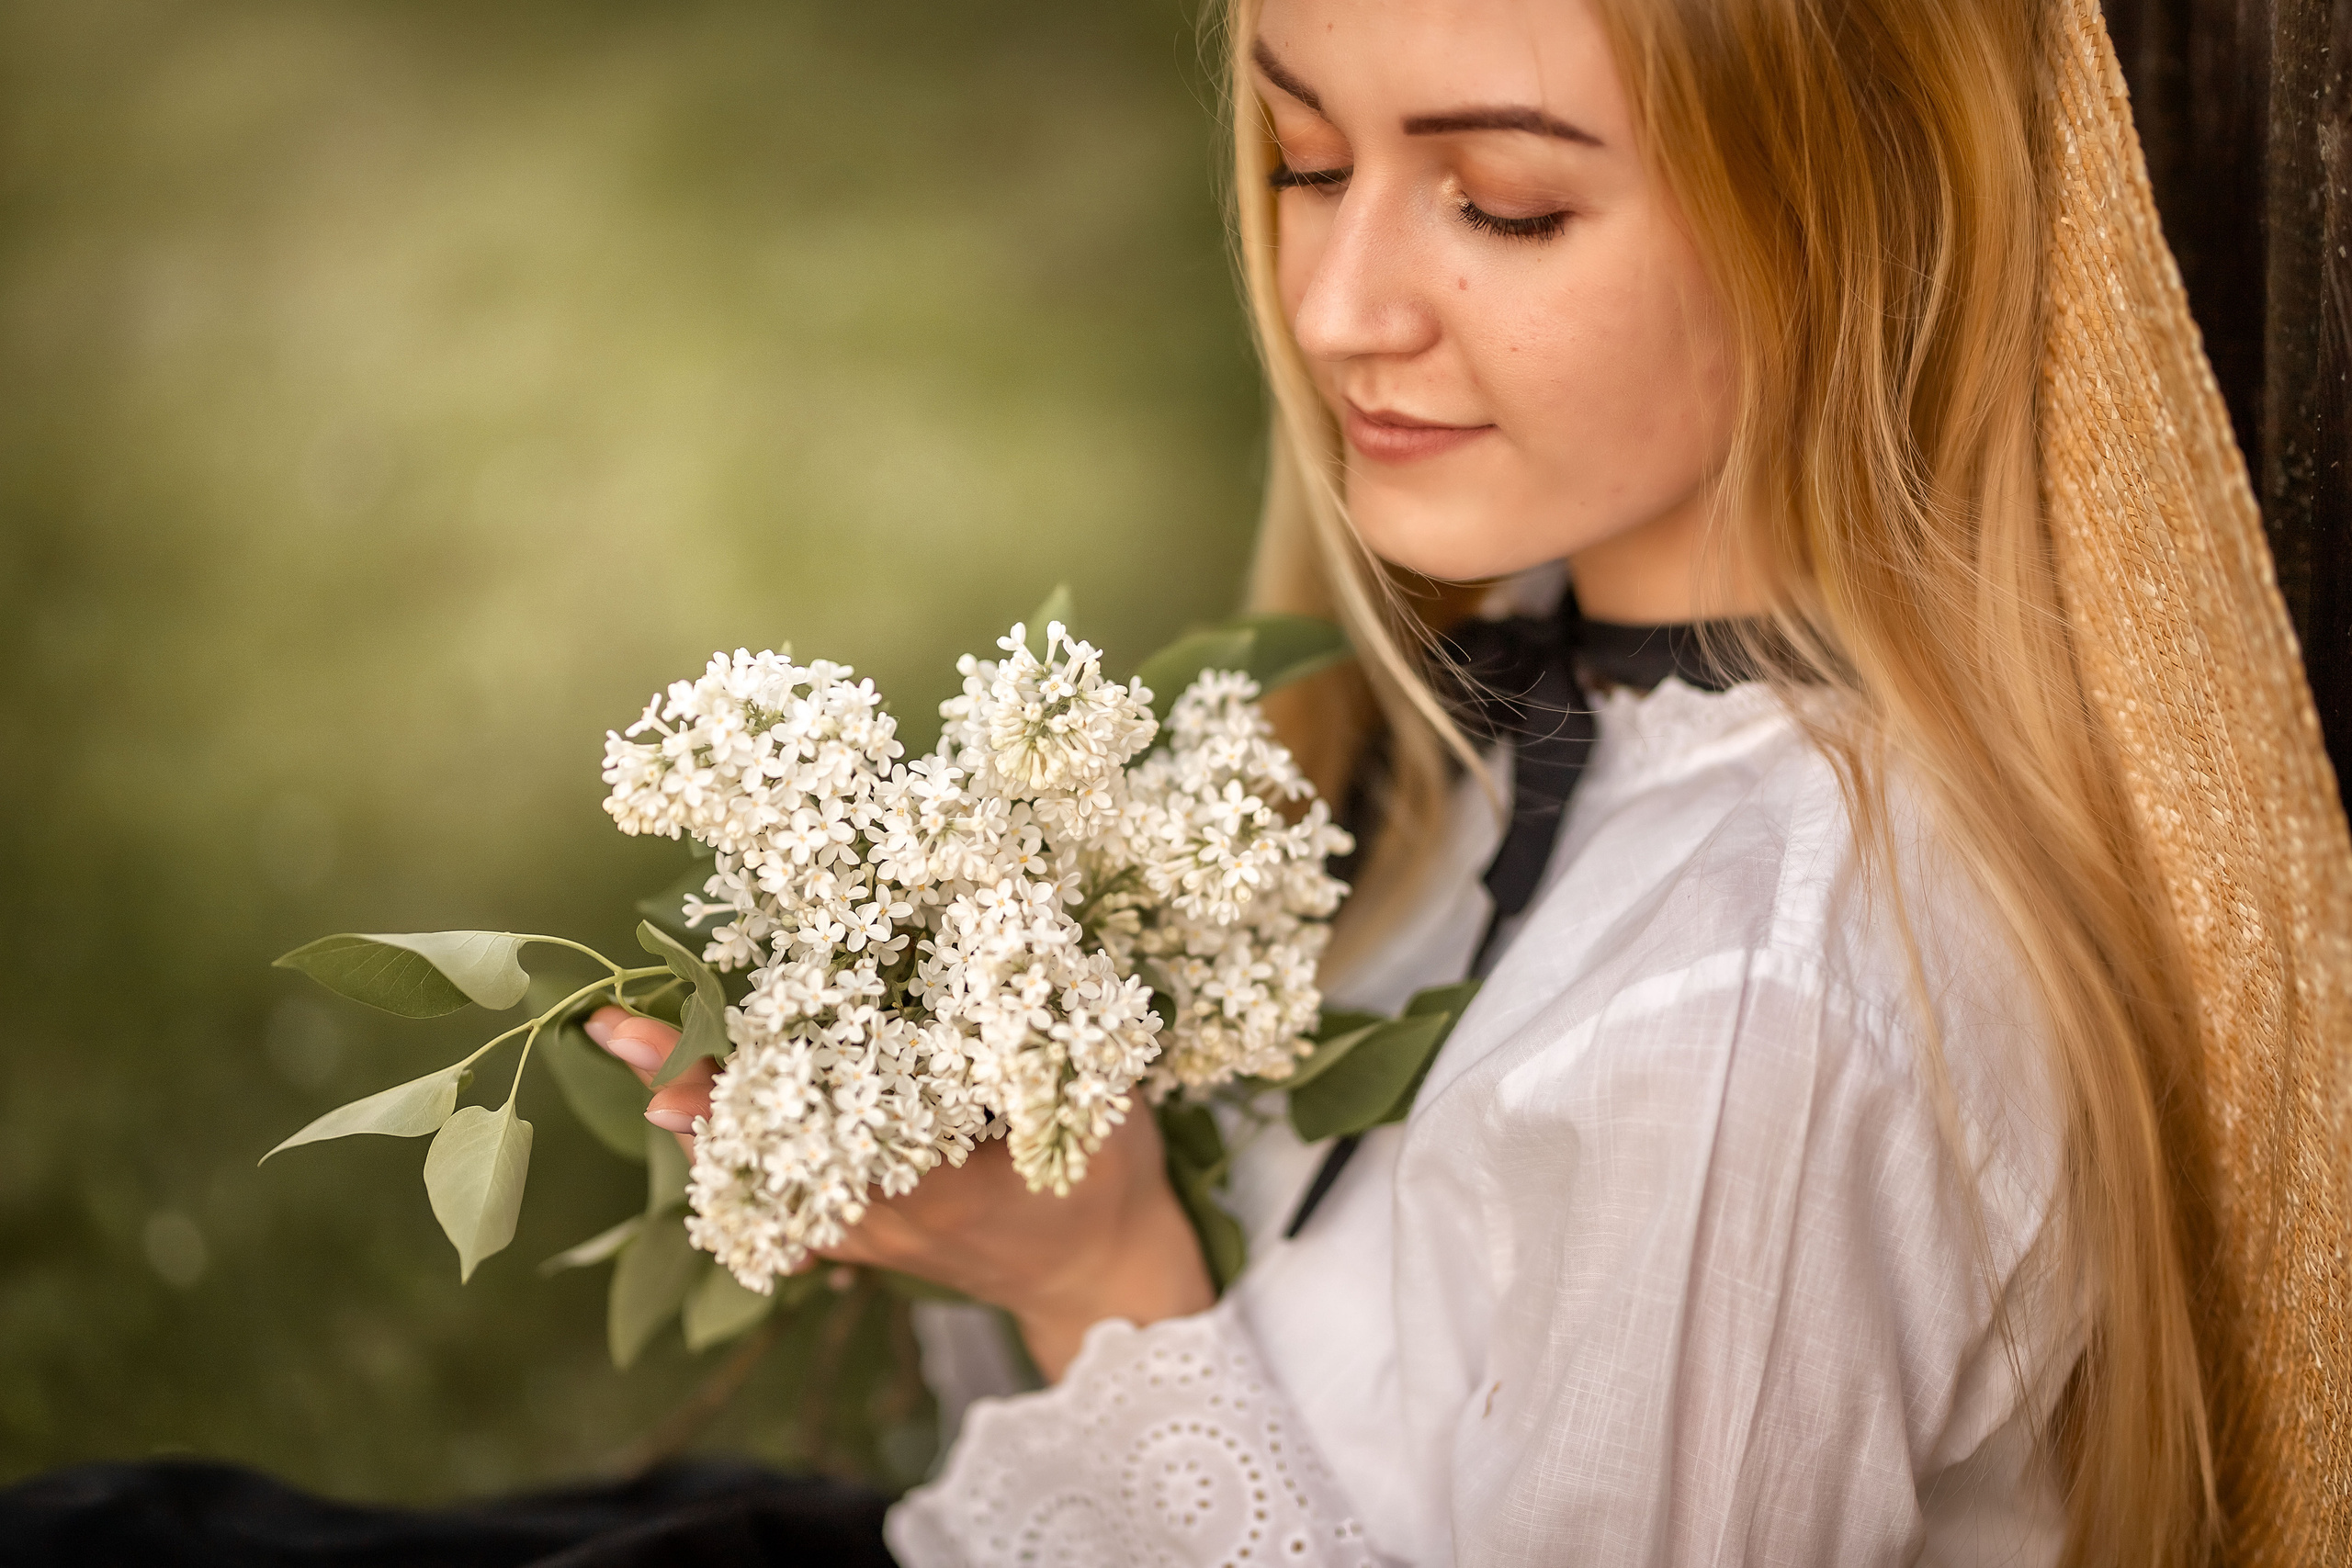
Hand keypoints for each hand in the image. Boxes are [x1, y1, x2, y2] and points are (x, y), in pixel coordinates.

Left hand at [581, 1007, 1214, 1380]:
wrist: (1101, 1279)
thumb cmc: (1106, 1181)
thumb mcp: (1089, 1099)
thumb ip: (1040, 1034)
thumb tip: (1009, 923)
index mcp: (926, 1180)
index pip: (809, 1121)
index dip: (734, 1078)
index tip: (659, 1046)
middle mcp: (874, 1211)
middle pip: (754, 1144)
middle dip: (683, 1082)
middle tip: (607, 1027)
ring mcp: (861, 1229)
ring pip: (756, 1168)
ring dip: (697, 1108)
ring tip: (627, 1043)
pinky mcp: (862, 1233)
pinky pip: (781, 1185)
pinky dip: (737, 1143)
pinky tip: (693, 1103)